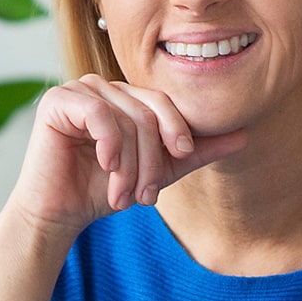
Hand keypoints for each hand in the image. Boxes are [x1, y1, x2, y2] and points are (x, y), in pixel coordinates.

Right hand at [2, 75, 249, 243]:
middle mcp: (103, 87)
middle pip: (148, 112)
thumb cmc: (102, 191)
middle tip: (147, 196)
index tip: (181, 159)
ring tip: (123, 195)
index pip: (164, 103)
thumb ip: (196, 153)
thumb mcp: (159, 172)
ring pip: (126, 118)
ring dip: (130, 164)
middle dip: (152, 159)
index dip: (177, 130)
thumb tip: (244, 135)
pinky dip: (109, 144)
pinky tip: (106, 166)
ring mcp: (79, 89)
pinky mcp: (57, 100)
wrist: (59, 214)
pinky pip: (99, 113)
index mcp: (126, 97)